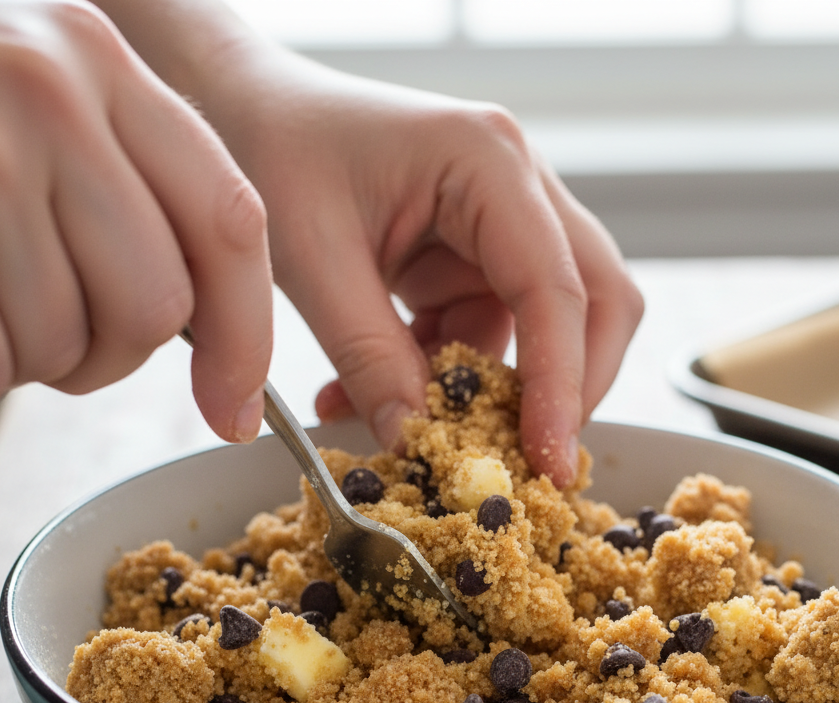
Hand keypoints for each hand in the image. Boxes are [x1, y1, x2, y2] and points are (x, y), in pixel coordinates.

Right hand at [0, 0, 272, 440]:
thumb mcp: (52, 120)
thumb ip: (140, 203)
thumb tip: (230, 379)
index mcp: (102, 63)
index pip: (228, 222)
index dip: (246, 338)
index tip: (233, 410)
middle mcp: (44, 90)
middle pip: (155, 305)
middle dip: (113, 353)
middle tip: (61, 331)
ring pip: (66, 341)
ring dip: (33, 359)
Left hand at [189, 41, 643, 485]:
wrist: (243, 107)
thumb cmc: (272, 146)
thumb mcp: (311, 258)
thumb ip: (369, 355)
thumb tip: (416, 442)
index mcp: (488, 162)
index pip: (556, 288)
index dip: (561, 384)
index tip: (546, 460)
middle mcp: (516, 187)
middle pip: (596, 301)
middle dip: (571, 387)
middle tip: (532, 458)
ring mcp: (501, 224)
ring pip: (543, 329)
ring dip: (488, 393)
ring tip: (408, 431)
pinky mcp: (473, 257)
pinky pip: (484, 334)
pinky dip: (442, 378)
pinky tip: (369, 395)